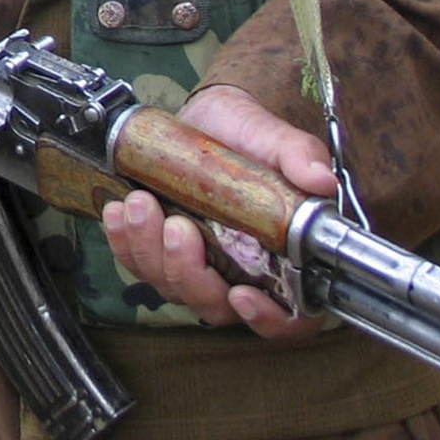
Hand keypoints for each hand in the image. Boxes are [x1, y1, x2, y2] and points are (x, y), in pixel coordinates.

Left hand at [101, 84, 335, 338]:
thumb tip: (320, 179)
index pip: (290, 318)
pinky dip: (123, 242)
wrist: (211, 120)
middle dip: (188, 272)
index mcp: (284, 259)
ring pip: (170, 286)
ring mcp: (198, 266)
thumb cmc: (251, 137)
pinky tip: (119, 211)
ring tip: (140, 202)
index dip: (268, 320)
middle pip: (215, 305)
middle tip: (178, 225)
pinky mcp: (160, 251)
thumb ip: (299, 157)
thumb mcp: (277, 139)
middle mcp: (242, 274)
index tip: (242, 295)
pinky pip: (136, 263)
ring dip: (148, 250)